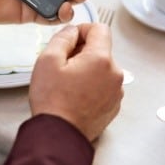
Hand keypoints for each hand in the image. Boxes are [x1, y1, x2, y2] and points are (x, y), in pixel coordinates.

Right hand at [29, 24, 123, 141]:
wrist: (59, 136)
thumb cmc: (53, 102)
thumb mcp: (48, 60)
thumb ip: (62, 37)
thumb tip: (72, 32)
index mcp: (101, 59)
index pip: (100, 29)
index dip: (82, 30)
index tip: (71, 39)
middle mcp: (114, 74)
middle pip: (101, 50)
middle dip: (82, 52)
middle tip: (63, 66)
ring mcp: (116, 91)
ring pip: (102, 68)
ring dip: (87, 70)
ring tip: (68, 84)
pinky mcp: (113, 105)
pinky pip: (103, 86)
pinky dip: (91, 86)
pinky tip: (75, 95)